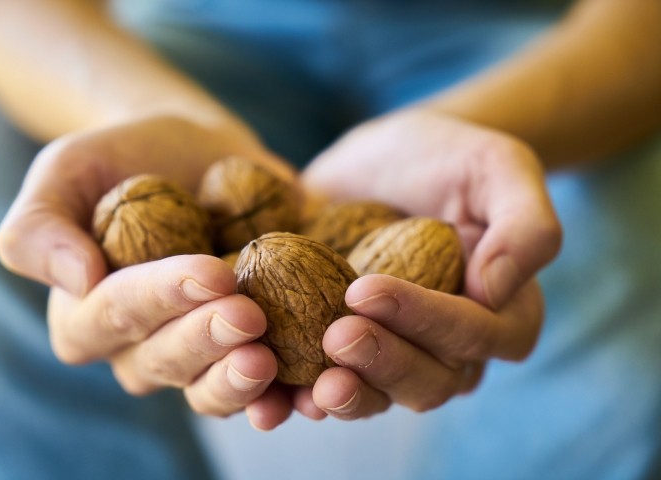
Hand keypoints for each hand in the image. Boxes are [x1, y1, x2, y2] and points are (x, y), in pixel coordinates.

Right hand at [0, 114, 295, 416]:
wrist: (194, 153)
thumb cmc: (123, 160)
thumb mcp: (66, 171)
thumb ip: (40, 226)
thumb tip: (76, 280)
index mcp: (89, 316)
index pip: (118, 314)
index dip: (163, 299)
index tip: (212, 273)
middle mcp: (140, 348)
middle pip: (166, 360)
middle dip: (209, 341)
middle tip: (249, 315)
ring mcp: (198, 353)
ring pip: (211, 389)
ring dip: (242, 383)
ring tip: (272, 361)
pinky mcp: (247, 346)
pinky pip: (264, 386)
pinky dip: (287, 394)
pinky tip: (310, 391)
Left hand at [293, 108, 560, 419]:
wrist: (382, 158)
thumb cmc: (448, 158)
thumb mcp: (499, 168)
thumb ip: (523, 226)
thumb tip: (494, 291)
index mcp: (498, 312)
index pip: (473, 335)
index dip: (426, 322)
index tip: (368, 289)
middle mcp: (448, 345)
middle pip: (427, 380)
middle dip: (382, 364)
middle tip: (337, 335)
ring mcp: (393, 349)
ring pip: (378, 396)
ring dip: (344, 398)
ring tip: (307, 390)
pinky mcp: (341, 344)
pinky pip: (326, 385)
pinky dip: (297, 399)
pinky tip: (272, 400)